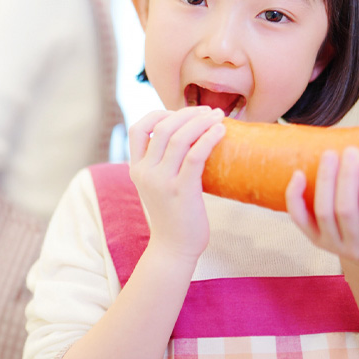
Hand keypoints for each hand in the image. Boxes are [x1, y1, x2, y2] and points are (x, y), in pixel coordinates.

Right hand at [127, 106, 225, 262]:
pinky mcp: (181, 191)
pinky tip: (221, 131)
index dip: (159, 114)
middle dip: (187, 114)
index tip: (181, 114)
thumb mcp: (157, 185)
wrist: (174, 248)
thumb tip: (188, 136)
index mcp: (136, 168)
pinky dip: (208, 138)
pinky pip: (194, 156)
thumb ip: (162, 163)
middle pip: (162, 128)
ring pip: (178, 138)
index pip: (138, 128)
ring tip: (219, 116)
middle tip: (208, 110)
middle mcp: (144, 172)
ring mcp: (161, 182)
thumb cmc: (174, 215)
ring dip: (200, 122)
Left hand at [285, 146, 358, 268]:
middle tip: (351, 151)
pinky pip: (299, 218)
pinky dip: (295, 196)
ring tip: (331, 154)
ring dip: (324, 181)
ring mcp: (331, 245)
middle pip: (346, 212)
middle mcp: (356, 250)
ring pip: (323, 212)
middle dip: (347, 179)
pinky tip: (298, 173)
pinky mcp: (313, 239)